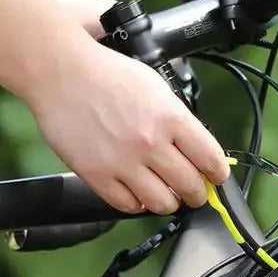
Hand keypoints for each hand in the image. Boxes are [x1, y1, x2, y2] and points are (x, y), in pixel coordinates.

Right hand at [27, 41, 229, 213]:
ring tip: (164, 194)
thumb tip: (199, 150)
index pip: (211, 159)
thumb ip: (179, 119)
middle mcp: (150, 142)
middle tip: (193, 192)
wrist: (60, 70)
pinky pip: (128, 206)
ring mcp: (123, 161)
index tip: (216, 178)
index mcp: (170, 117)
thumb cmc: (107, 73)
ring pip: (163, 203)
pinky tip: (137, 193)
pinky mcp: (98, 174)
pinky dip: (137, 204)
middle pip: (191, 187)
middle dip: (197, 193)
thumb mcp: (156, 86)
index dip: (218, 174)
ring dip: (168, 202)